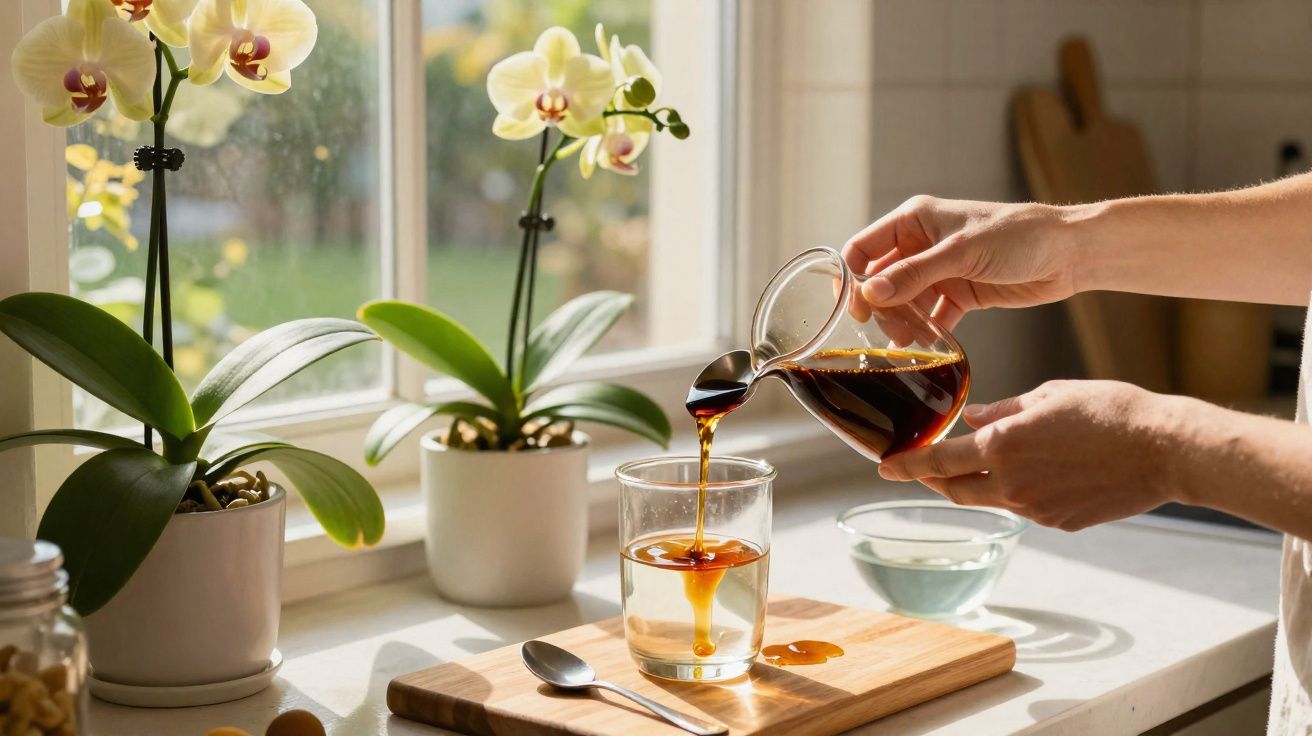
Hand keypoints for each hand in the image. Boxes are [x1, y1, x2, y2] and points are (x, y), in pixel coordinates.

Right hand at [843, 196, 1079, 328]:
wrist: (1069, 253)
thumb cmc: (1018, 236)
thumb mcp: (961, 253)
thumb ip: (915, 274)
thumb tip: (872, 293)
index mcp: (915, 220)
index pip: (864, 248)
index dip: (853, 278)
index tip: (855, 308)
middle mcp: (922, 244)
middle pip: (881, 280)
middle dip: (880, 307)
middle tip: (887, 332)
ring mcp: (941, 270)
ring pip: (905, 301)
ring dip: (902, 323)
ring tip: (908, 343)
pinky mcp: (960, 293)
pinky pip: (932, 316)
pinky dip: (928, 331)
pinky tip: (929, 347)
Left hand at [877, 380, 1173, 530]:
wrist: (1165, 450)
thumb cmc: (1110, 412)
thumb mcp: (1048, 395)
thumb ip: (1003, 410)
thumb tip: (973, 419)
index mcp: (1002, 447)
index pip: (936, 462)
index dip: (905, 466)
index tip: (883, 467)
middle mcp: (1011, 484)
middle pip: (955, 489)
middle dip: (933, 480)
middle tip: (920, 469)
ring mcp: (1035, 509)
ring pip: (990, 499)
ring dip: (975, 484)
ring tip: (976, 466)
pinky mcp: (1059, 523)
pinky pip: (1025, 508)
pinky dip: (1017, 491)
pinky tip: (1035, 473)